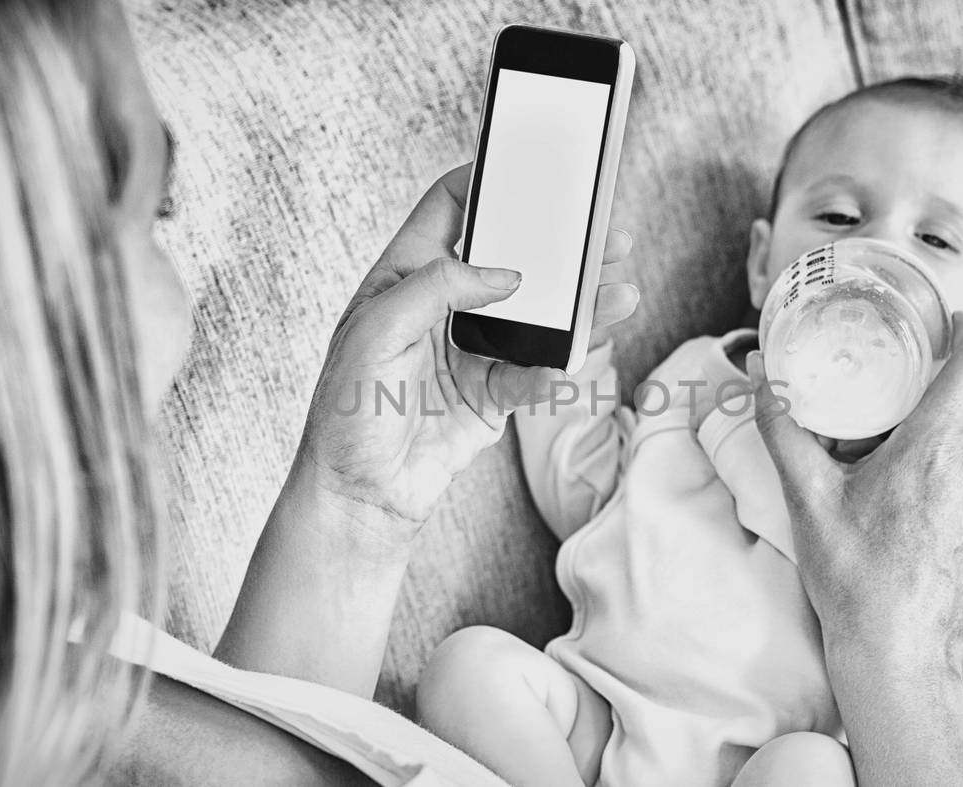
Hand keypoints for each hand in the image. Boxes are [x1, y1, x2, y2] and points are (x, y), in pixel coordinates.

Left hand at [298, 163, 637, 528]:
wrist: (359, 495)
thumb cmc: (346, 411)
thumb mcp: (377, 331)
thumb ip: (437, 287)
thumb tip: (505, 274)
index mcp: (404, 277)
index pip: (447, 209)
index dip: (483, 183)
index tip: (524, 170)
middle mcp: (442, 308)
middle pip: (509, 260)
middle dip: (555, 246)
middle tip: (600, 235)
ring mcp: (470, 352)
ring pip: (535, 317)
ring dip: (577, 306)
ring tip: (616, 293)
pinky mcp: (490, 396)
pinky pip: (535, 373)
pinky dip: (558, 367)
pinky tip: (574, 359)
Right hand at [746, 312, 962, 673]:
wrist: (899, 656)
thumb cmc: (853, 578)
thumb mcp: (807, 498)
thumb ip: (784, 428)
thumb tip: (760, 380)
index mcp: (935, 448)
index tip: (951, 323)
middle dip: (939, 404)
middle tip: (898, 423)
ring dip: (954, 448)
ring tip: (909, 480)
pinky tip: (932, 517)